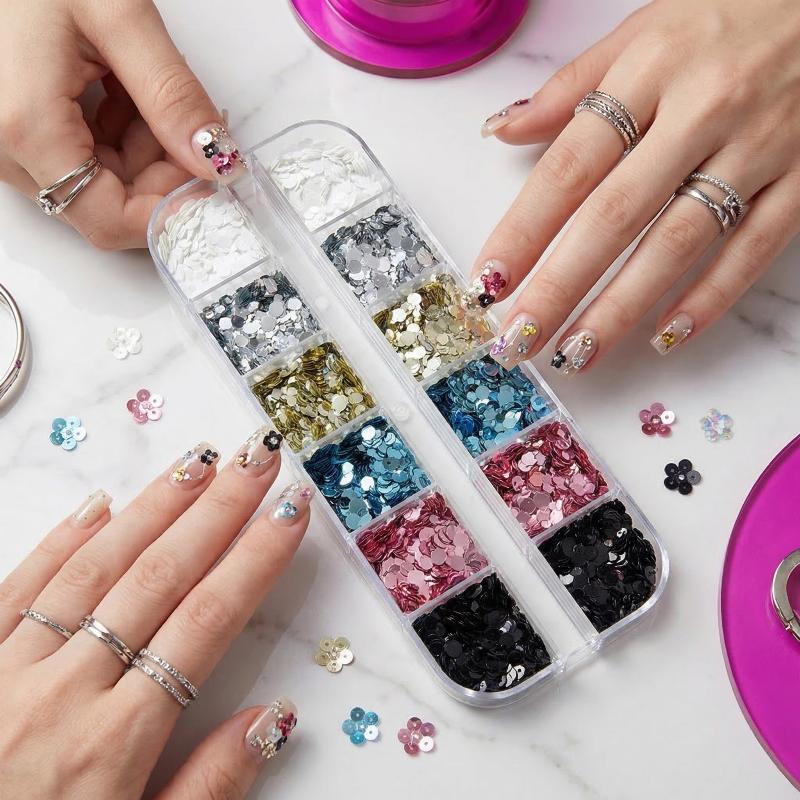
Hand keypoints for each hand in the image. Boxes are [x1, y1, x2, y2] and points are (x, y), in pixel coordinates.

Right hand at [0, 0, 245, 249]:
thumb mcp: (118, 17)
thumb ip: (172, 97)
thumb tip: (217, 162)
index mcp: (26, 127)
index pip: (109, 221)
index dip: (168, 211)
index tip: (211, 183)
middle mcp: (3, 147)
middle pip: (106, 203)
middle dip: (160, 174)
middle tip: (190, 126)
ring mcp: (4, 141)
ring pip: (97, 183)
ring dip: (141, 151)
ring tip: (148, 90)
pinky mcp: (12, 128)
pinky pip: (78, 157)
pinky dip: (116, 135)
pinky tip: (122, 91)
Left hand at [0, 427, 308, 798]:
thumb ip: (208, 788)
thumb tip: (275, 718)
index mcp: (114, 744)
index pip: (206, 624)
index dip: (255, 560)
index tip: (290, 512)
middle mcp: (63, 693)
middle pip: (158, 580)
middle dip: (217, 510)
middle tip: (257, 457)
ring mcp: (7, 674)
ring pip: (92, 571)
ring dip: (152, 509)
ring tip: (198, 462)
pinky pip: (14, 592)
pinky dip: (58, 544)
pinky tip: (98, 505)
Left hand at [473, 0, 799, 372]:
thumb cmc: (733, 12)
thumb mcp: (645, 27)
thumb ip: (572, 86)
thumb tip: (502, 129)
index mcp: (649, 69)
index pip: (569, 166)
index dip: (524, 230)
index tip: (488, 281)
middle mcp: (700, 110)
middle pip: (613, 215)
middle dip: (560, 286)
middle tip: (519, 340)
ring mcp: (758, 146)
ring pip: (678, 242)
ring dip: (621, 307)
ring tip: (577, 354)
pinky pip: (755, 247)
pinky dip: (711, 296)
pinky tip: (666, 337)